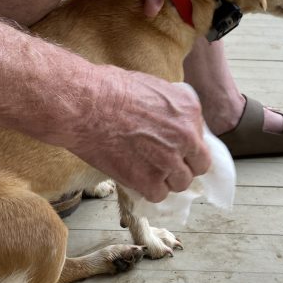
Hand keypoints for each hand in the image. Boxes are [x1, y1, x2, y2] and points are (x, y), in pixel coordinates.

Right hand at [67, 66, 210, 201]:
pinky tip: (133, 177)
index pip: (199, 140)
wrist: (83, 105)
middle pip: (198, 166)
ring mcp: (169, 161)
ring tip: (144, 170)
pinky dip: (146, 190)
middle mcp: (186, 137)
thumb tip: (170, 124)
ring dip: (165, 180)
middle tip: (162, 163)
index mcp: (189, 110)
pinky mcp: (149, 180)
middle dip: (182, 166)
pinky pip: (158, 195)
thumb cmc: (108, 89)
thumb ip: (170, 111)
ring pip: (180, 183)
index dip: (185, 146)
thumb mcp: (151, 88)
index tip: (171, 147)